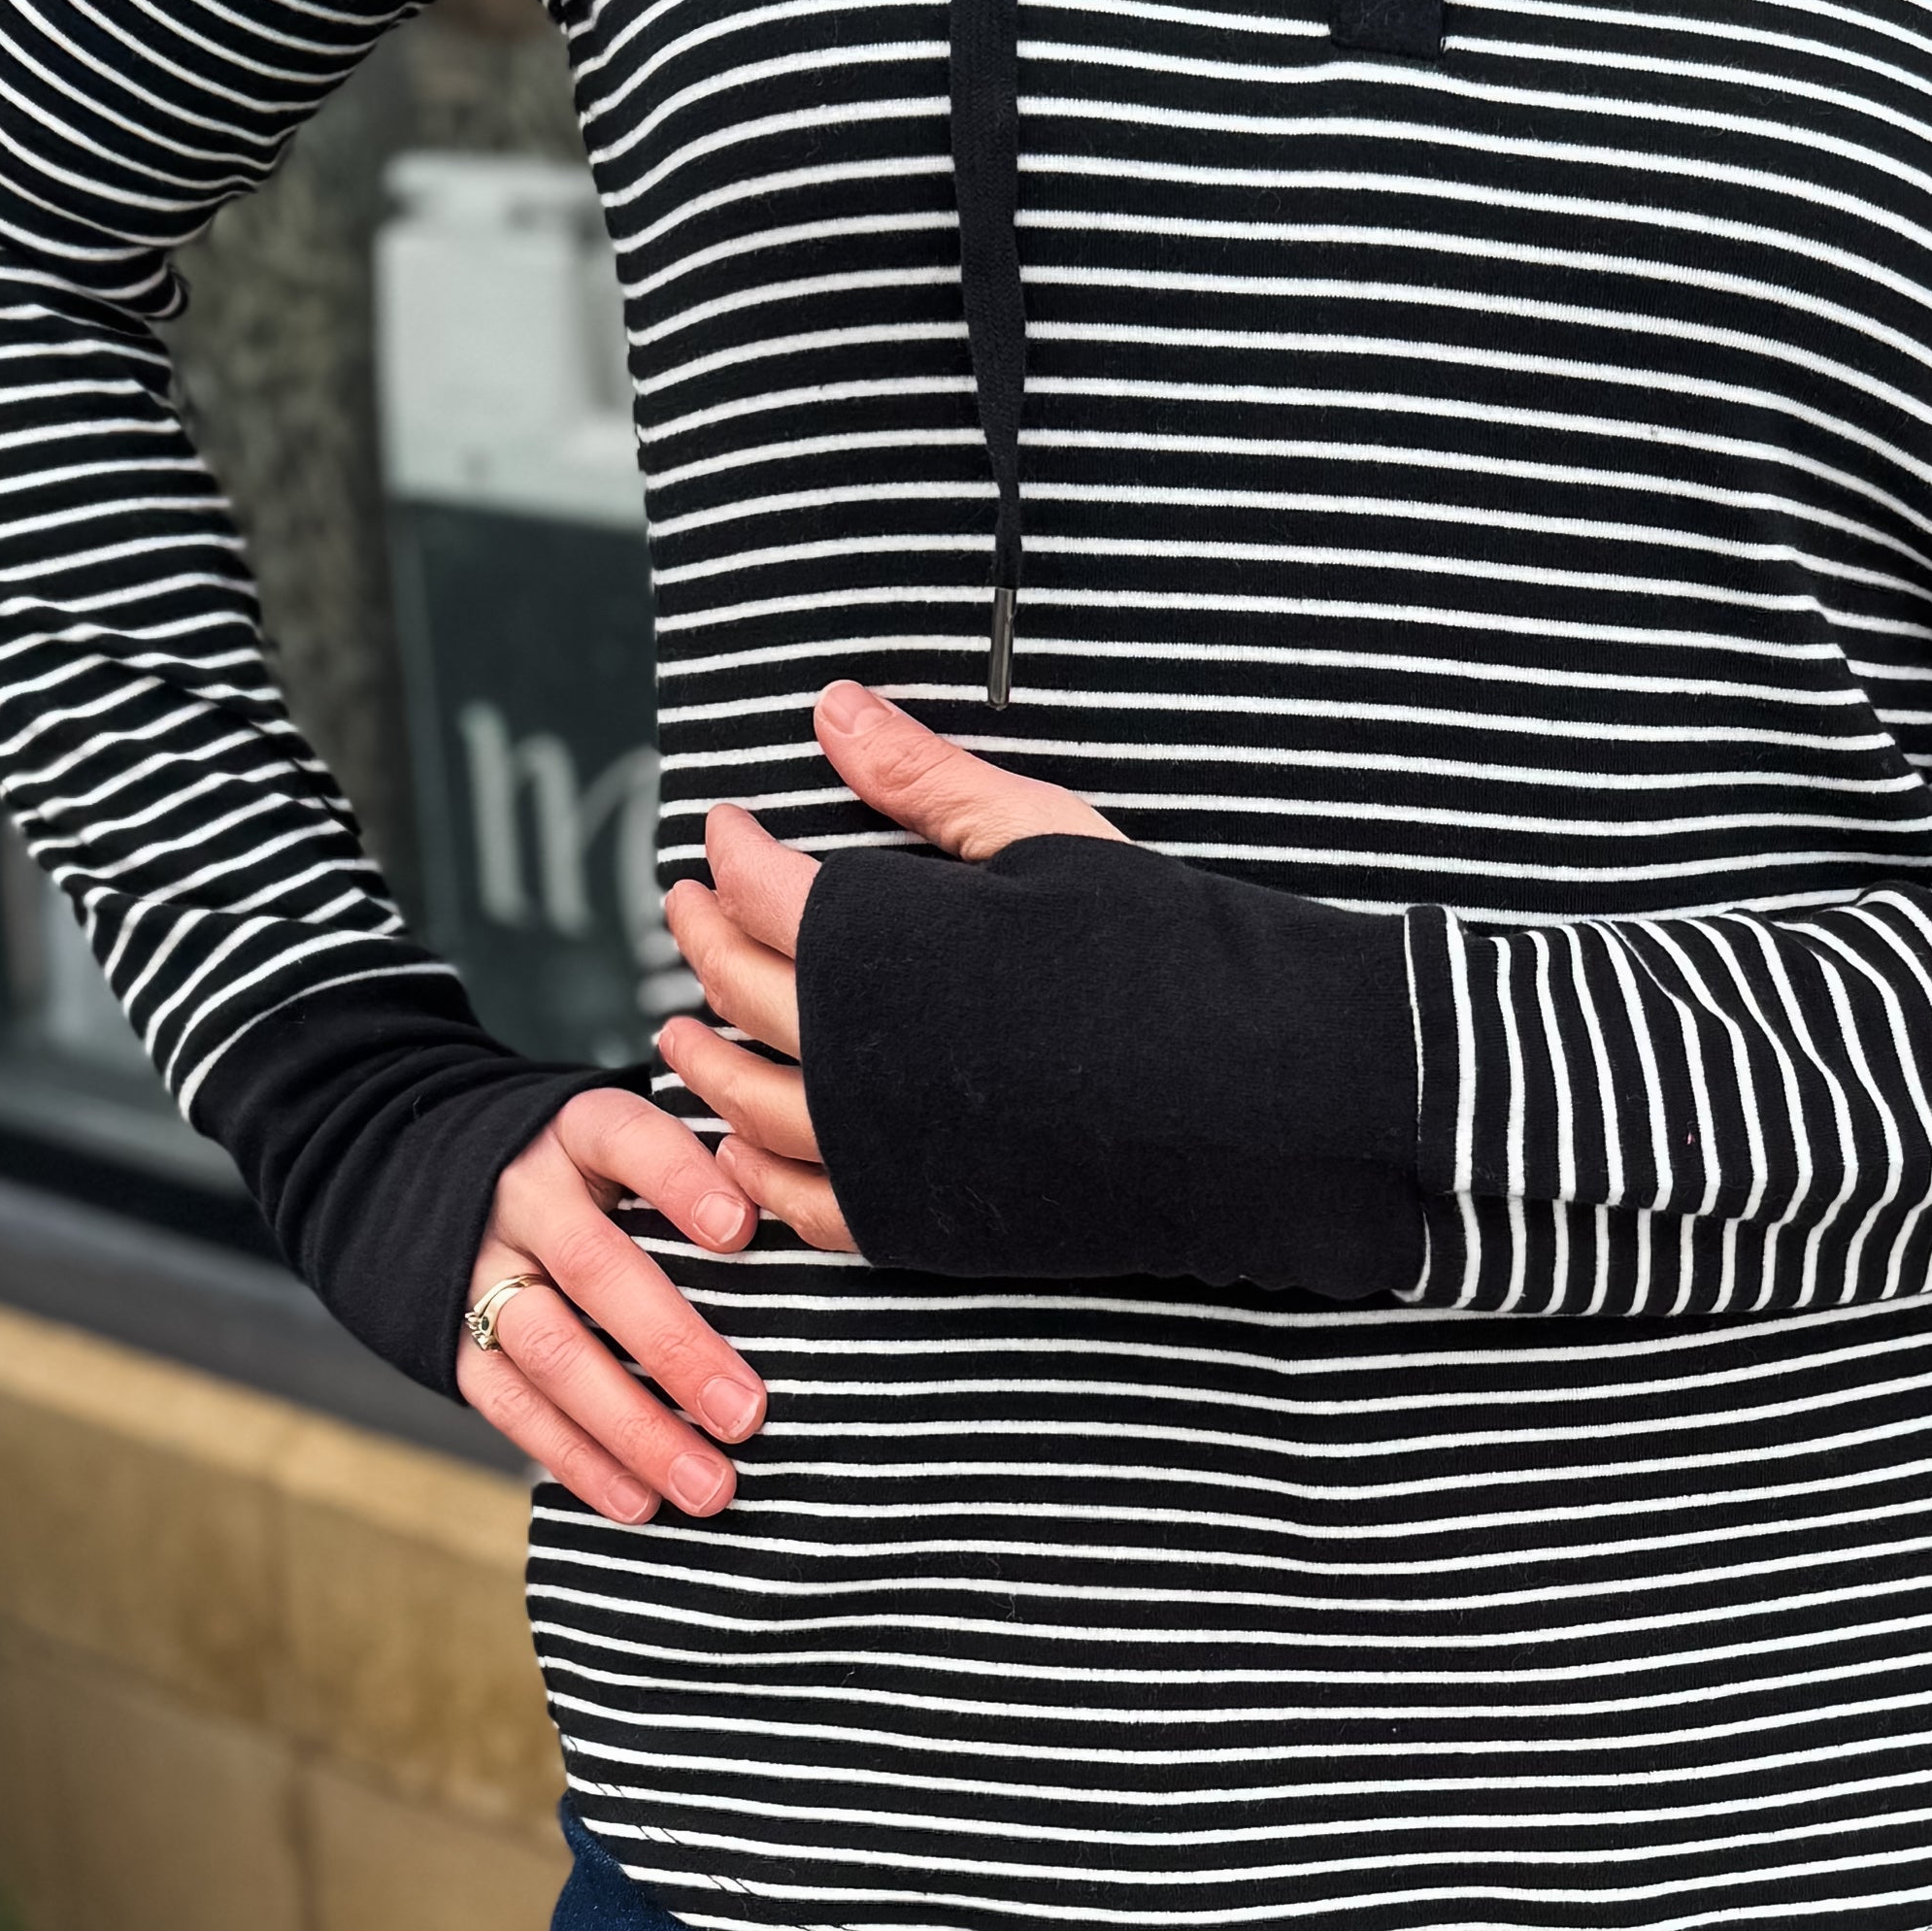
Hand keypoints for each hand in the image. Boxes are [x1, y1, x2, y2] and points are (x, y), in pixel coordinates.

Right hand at [456, 1089, 768, 1524]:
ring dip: (635, 1428)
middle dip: (675, 1348)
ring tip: (709, 1484)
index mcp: (579, 1132)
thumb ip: (700, 1176)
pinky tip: (638, 1502)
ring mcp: (481, 1270)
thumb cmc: (588, 1174)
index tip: (739, 1231)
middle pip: (598, 1269)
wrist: (435, 1175)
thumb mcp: (628, 1145)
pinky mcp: (453, 1339)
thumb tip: (800, 1233)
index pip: (631, 1142)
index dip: (683, 1183)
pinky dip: (579, 1460)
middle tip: (747, 1414)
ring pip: (554, 1352)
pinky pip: (513, 1407)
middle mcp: (525, 1197)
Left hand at [658, 677, 1121, 1251]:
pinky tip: (738, 1148)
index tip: (724, 827)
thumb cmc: (1160, 951)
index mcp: (881, 951)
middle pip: (741, 992)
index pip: (765, 892)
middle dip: (701, 941)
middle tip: (685, 905)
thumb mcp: (1043, 838)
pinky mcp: (916, 1219)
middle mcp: (858, 1058)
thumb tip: (833, 711)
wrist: (1252, 1094)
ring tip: (679, 1031)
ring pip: (749, 1104)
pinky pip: (802, 1205)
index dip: (732, 852)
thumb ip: (923, 780)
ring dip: (701, 1060)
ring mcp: (881, 1150)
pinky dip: (754, 1174)